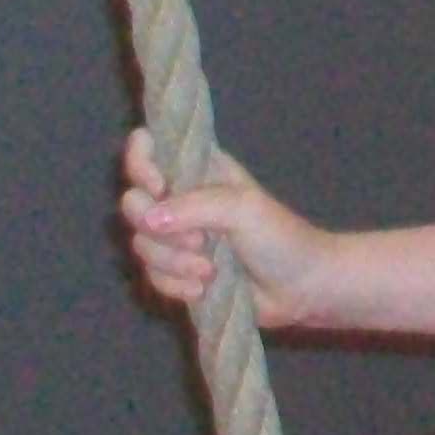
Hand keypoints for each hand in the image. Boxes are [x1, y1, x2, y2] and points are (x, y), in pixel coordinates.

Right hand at [118, 129, 339, 327]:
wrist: (300, 288)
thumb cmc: (281, 237)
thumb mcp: (243, 209)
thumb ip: (195, 206)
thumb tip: (149, 220)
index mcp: (198, 169)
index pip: (148, 146)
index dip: (140, 164)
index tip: (159, 187)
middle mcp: (181, 198)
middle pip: (133, 202)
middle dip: (160, 229)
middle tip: (199, 241)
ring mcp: (177, 236)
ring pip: (142, 244)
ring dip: (173, 262)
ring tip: (210, 270)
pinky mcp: (178, 270)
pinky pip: (152, 276)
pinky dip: (175, 285)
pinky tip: (202, 288)